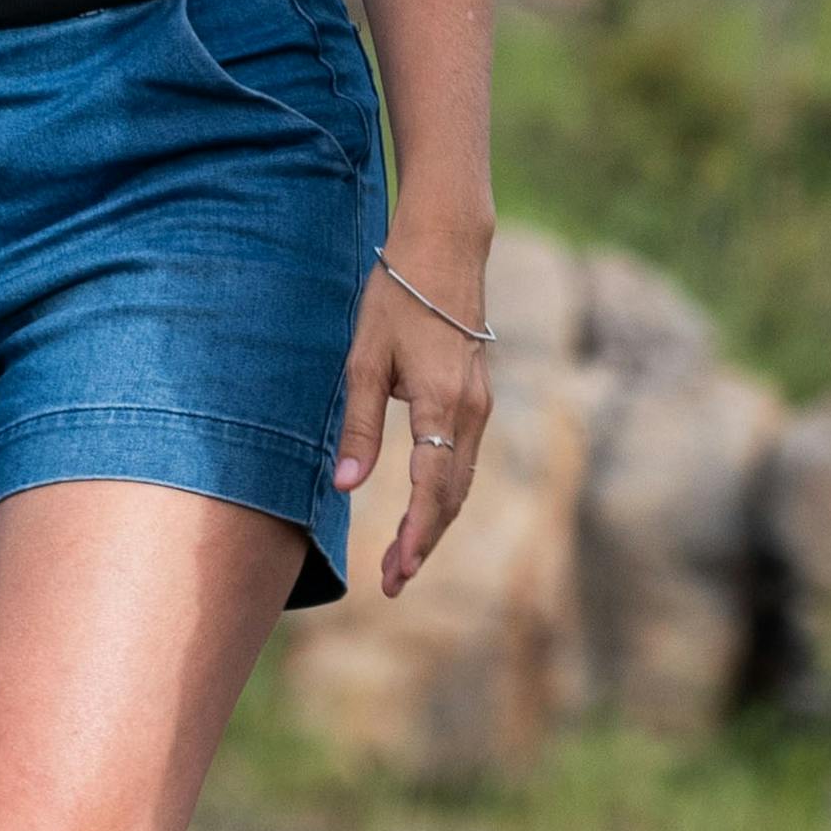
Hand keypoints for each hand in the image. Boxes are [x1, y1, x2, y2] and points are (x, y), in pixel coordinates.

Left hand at [329, 267, 490, 594]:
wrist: (445, 247)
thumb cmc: (397, 297)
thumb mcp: (365, 361)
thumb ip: (360, 428)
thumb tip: (348, 487)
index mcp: (443, 404)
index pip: (434, 489)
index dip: (416, 537)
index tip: (399, 574)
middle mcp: (472, 410)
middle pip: (453, 495)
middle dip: (424, 542)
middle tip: (393, 582)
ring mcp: (481, 403)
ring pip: (462, 480)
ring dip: (436, 522)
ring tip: (402, 558)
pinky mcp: (479, 395)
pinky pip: (465, 458)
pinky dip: (446, 493)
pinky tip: (424, 510)